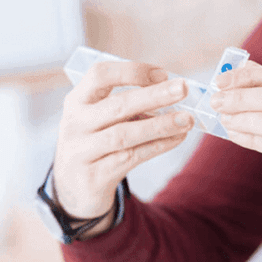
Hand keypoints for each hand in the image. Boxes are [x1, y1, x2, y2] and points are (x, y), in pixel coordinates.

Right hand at [53, 60, 193, 220]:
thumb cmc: (95, 143)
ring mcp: (81, 152)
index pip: (99, 75)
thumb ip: (127, 106)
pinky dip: (157, 146)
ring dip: (160, 125)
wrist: (74, 189)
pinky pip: (131, 157)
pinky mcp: (94, 177)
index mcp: (77, 100)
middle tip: (183, 88)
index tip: (162, 73)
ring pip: (125, 135)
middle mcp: (75, 124)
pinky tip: (177, 138)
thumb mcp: (100, 120)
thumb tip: (171, 93)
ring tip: (187, 119)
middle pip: (117, 106)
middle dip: (154, 95)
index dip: (131, 71)